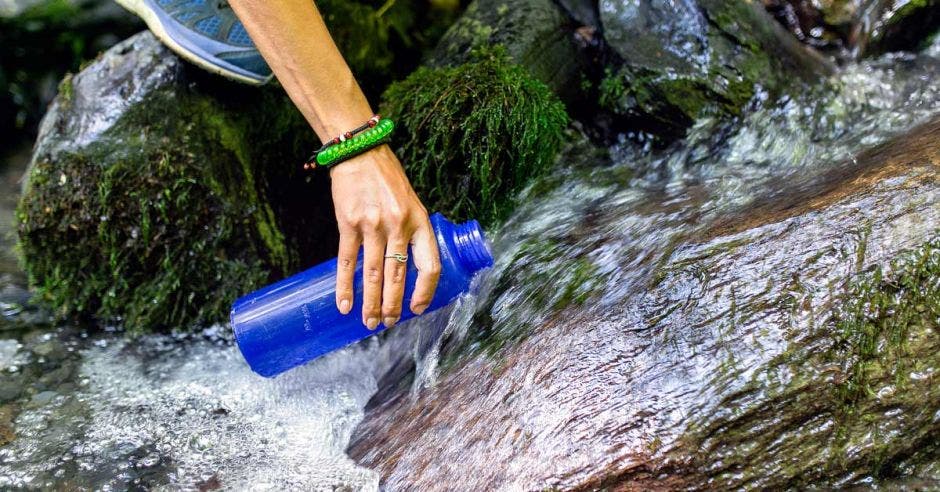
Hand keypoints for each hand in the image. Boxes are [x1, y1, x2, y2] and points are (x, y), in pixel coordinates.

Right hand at [330, 145, 441, 328]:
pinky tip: (344, 304)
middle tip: (388, 323)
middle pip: (398, 276)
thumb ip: (412, 232)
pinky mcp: (348, 223)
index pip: (429, 265)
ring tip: (370, 322)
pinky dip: (345, 287)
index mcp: (420, 221)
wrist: (360, 152)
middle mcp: (398, 225)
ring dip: (371, 303)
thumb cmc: (388, 179)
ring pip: (374, 274)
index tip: (417, 309)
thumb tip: (409, 269)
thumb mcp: (411, 202)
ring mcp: (373, 225)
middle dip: (393, 305)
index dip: (425, 291)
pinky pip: (347, 262)